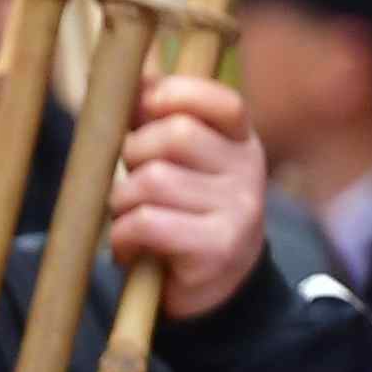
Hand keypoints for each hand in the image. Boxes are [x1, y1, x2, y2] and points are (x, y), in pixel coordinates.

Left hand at [106, 74, 267, 322]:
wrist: (215, 294)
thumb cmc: (182, 216)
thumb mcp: (178, 165)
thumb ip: (155, 122)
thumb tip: (127, 77)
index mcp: (241, 142)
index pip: (220, 101)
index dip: (174, 94)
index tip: (142, 109)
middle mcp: (248, 171)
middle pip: (175, 135)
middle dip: (133, 154)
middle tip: (130, 182)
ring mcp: (238, 210)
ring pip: (153, 180)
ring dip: (123, 201)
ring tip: (130, 219)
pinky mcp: (218, 248)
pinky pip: (149, 222)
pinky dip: (124, 235)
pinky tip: (131, 247)